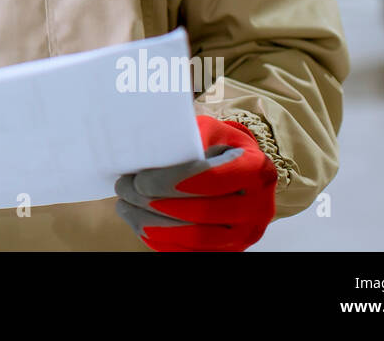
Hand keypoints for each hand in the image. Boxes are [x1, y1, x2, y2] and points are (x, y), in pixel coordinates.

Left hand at [115, 115, 276, 250]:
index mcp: (255, 170)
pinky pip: (192, 252)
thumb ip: (186, 137)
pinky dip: (161, 241)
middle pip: (201, 212)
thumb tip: (147, 149)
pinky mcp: (230, 251)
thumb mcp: (208, 131)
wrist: (242, 174)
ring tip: (126, 207)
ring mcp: (246, 234)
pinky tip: (140, 224)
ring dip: (152, 225)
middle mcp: (258, 206)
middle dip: (154, 203)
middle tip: (124, 189)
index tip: (140, 180)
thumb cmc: (219, 147)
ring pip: (195, 237)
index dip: (172, 182)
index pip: (211, 179)